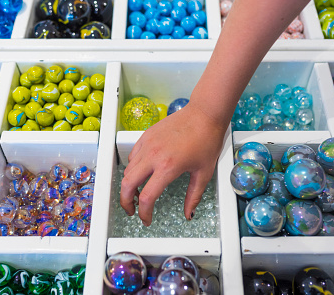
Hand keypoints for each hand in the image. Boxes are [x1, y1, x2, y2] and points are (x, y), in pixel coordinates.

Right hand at [120, 100, 226, 225]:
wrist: (204, 114)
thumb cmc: (207, 140)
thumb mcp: (204, 173)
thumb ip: (193, 196)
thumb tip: (189, 213)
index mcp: (168, 167)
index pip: (147, 197)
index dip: (144, 213)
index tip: (147, 219)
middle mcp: (153, 156)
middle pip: (127, 185)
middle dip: (126, 202)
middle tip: (131, 210)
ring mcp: (147, 144)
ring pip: (128, 170)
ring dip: (129, 185)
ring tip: (138, 192)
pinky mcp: (146, 136)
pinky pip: (133, 156)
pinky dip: (133, 168)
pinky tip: (142, 172)